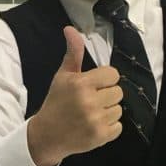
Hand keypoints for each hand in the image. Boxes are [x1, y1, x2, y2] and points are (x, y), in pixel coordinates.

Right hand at [27, 27, 122, 165]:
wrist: (46, 135)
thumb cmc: (56, 102)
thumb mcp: (63, 76)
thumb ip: (73, 53)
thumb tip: (70, 29)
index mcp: (81, 84)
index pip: (113, 75)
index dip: (104, 80)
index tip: (93, 86)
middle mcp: (89, 102)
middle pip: (118, 92)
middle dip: (106, 96)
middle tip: (91, 102)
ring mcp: (95, 121)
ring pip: (118, 109)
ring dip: (107, 112)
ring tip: (91, 114)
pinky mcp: (100, 136)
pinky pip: (118, 126)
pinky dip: (109, 127)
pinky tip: (94, 125)